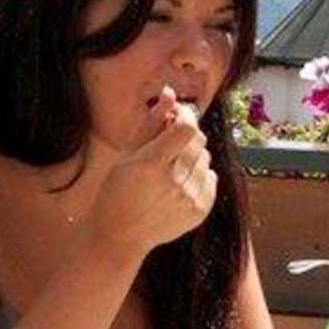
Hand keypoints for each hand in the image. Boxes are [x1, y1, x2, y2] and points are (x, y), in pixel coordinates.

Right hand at [85, 87, 215, 258]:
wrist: (120, 236)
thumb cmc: (117, 191)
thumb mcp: (127, 154)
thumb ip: (152, 123)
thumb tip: (170, 93)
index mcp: (151, 165)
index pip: (187, 128)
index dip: (186, 117)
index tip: (178, 115)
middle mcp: (173, 182)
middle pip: (199, 142)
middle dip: (187, 135)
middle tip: (171, 141)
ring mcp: (188, 199)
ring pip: (205, 159)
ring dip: (192, 156)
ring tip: (171, 167)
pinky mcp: (199, 211)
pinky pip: (211, 179)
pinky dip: (200, 175)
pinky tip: (181, 182)